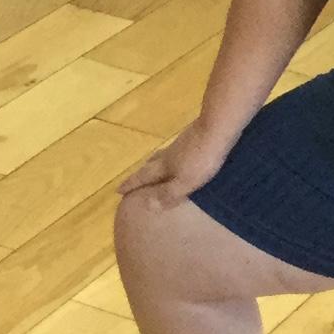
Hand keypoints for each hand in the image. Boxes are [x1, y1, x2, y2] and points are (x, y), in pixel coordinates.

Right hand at [118, 125, 234, 208]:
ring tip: (153, 169)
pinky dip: (171, 158)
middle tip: (133, 180)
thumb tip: (147, 205)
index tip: (117, 190)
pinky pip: (176, 152)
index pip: (143, 177)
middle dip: (140, 174)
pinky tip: (180, 158)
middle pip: (150, 164)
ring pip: (162, 156)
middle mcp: (168, 154)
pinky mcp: (193, 139)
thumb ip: (168, 193)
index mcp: (164, 166)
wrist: (216, 128)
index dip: (131, 184)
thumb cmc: (201, 158)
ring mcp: (180, 145)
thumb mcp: (186, 181)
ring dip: (154, 164)